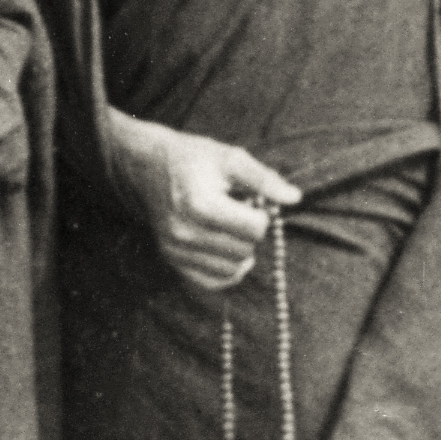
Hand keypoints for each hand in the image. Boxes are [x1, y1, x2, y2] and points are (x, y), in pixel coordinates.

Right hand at [106, 109, 294, 293]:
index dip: (261, 213)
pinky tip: (226, 251)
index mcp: (201, 205)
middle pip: (246, 250)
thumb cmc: (193, 159)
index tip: (249, 199)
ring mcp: (175, 249)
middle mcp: (185, 232)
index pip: (255, 228)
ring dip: (240, 251)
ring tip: (227, 228)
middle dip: (250, 232)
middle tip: (237, 212)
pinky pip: (213, 282)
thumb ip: (263, 179)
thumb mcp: (230, 158)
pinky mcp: (172, 260)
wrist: (146, 166)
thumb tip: (294, 198)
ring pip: (233, 269)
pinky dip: (227, 271)